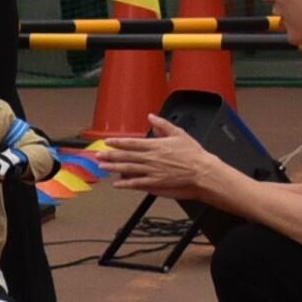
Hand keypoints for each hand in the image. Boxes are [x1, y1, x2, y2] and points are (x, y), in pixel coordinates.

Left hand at [96, 115, 218, 199]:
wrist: (203, 172)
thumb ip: (163, 125)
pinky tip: (117, 184)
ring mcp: (152, 171)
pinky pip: (137, 183)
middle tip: (97, 155)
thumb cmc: (194, 154)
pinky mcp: (155, 183)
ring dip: (113, 167)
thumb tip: (151, 117)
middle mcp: (151, 158)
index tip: (107, 142)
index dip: (118, 143)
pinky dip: (125, 184)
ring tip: (102, 166)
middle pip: (125, 156)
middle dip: (110, 155)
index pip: (131, 143)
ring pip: (128, 169)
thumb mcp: (179, 133)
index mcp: (155, 145)